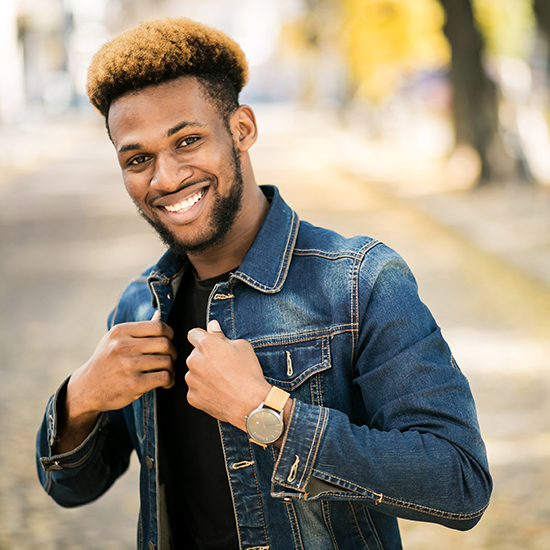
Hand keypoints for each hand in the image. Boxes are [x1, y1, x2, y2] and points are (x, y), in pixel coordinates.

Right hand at [54, 313, 175, 453]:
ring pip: (166, 361)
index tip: (169, 341)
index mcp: (120, 332)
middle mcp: (122, 346)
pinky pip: (163, 377)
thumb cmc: (107, 361)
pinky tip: (166, 382)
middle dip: (172, 352)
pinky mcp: (133, 384)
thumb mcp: (115, 340)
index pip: (158, 326)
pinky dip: (169, 380)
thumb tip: (159, 313)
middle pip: (165, 343)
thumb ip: (138, 329)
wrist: (87, 388)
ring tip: (168, 372)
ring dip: (171, 368)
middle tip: (170, 358)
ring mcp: (127, 365)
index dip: (169, 334)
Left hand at [186, 320, 270, 430]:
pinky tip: (219, 392)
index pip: (194, 334)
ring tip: (223, 381)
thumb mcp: (242, 347)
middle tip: (223, 365)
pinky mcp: (192, 396)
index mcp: (205, 345)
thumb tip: (212, 326)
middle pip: (194, 354)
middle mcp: (194, 360)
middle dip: (205, 357)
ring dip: (203, 374)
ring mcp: (191, 380)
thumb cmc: (248, 373)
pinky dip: (204, 390)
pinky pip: (195, 389)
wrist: (250, 403)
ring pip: (194, 372)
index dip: (203, 337)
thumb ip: (222, 335)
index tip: (210, 344)